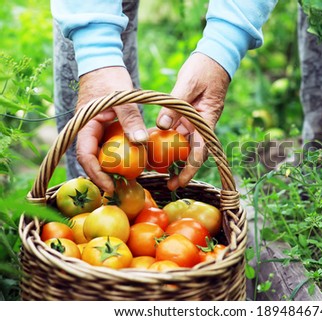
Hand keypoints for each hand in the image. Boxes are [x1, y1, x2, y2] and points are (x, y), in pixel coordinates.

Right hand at [75, 66, 147, 192]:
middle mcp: (87, 131)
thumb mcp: (123, 98)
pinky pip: (110, 145)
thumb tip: (141, 143)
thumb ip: (131, 119)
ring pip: (101, 154)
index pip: (85, 155)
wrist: (103, 63)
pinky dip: (119, 155)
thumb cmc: (110, 78)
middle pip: (92, 159)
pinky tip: (134, 161)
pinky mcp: (105, 128)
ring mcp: (96, 130)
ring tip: (128, 180)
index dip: (96, 173)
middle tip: (121, 188)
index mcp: (85, 125)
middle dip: (104, 175)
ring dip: (112, 167)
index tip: (109, 186)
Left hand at [156, 53, 230, 189]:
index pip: (200, 149)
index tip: (181, 181)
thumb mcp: (188, 83)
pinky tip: (153, 142)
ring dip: (172, 156)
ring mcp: (195, 120)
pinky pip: (177, 130)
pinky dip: (166, 138)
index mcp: (206, 119)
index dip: (190, 168)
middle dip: (181, 169)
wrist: (215, 57)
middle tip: (168, 184)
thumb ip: (175, 105)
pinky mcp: (188, 115)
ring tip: (156, 168)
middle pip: (192, 152)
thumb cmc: (204, 68)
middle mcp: (201, 123)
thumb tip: (161, 125)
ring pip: (183, 143)